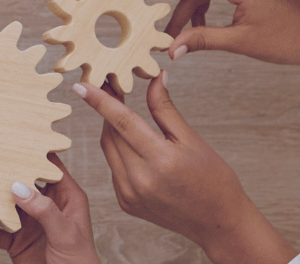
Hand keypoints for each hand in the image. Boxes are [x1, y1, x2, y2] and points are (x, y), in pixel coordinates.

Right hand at [0, 141, 97, 263]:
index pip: (46, 165)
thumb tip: (19, 187)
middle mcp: (47, 206)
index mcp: (66, 197)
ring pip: (3, 203)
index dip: (28, 150)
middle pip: (18, 180)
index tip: (7, 136)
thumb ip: (44, 211)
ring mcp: (30, 223)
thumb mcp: (66, 235)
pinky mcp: (17, 241)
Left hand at [73, 74, 297, 263]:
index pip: (122, 122)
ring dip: (112, 130)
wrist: (218, 222)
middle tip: (112, 88)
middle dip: (108, 110)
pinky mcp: (126, 204)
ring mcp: (130, 194)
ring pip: (109, 150)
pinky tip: (133, 146)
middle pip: (111, 135)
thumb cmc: (213, 179)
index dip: (100, 100)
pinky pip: (113, 168)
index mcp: (160, 160)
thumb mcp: (192, 139)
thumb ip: (165, 108)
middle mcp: (140, 180)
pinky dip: (119, 152)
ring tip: (122, 114)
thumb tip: (154, 78)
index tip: (81, 85)